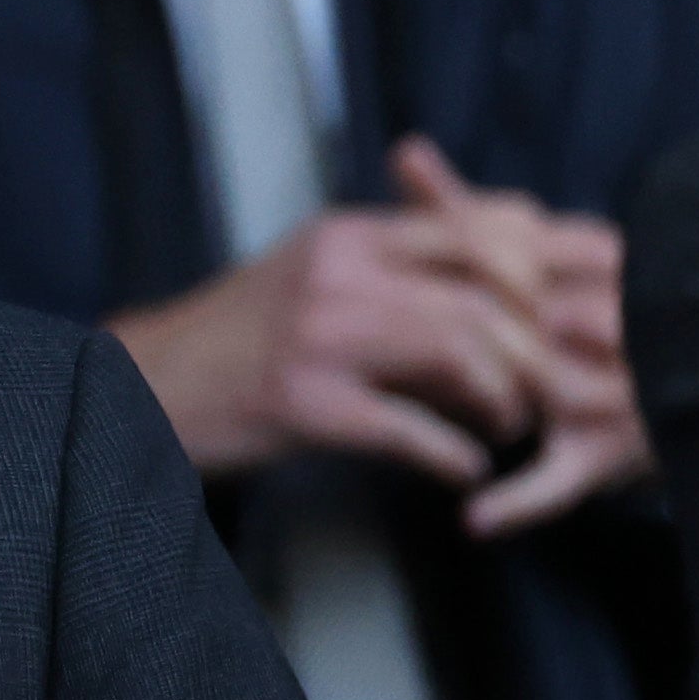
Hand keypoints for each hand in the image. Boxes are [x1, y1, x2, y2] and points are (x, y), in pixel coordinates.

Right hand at [107, 137, 558, 487]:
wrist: (148, 384)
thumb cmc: (238, 337)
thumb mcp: (311, 270)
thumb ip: (390, 262)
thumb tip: (488, 272)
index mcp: (346, 235)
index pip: (474, 228)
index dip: (533, 272)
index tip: (550, 312)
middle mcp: (338, 273)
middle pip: (480, 291)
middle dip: (530, 345)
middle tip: (545, 384)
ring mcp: (320, 338)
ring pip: (456, 353)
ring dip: (501, 401)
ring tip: (507, 428)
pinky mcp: (304, 405)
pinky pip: (409, 430)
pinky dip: (454, 457)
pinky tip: (466, 471)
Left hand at [424, 152, 650, 535]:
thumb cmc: (592, 312)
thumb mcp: (531, 256)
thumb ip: (464, 208)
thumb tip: (405, 149)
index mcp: (595, 272)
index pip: (528, 254)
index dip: (469, 258)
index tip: (406, 266)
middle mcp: (608, 329)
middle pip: (530, 318)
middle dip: (466, 321)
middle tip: (389, 328)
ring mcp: (609, 397)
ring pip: (542, 393)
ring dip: (482, 397)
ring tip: (404, 399)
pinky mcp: (605, 457)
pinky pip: (561, 481)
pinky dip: (519, 501)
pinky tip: (473, 517)